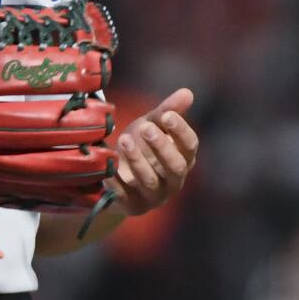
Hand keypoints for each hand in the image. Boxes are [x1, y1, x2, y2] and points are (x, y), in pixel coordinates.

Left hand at [110, 88, 198, 215]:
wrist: (117, 175)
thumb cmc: (140, 146)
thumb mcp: (152, 126)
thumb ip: (167, 111)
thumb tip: (187, 92)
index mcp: (183, 159)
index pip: (190, 147)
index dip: (181, 131)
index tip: (167, 115)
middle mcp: (173, 181)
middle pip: (175, 168)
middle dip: (162, 147)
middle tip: (145, 127)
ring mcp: (154, 197)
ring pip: (150, 182)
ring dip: (137, 160)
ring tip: (124, 139)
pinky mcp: (132, 207)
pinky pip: (125, 196)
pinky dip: (116, 181)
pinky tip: (108, 166)